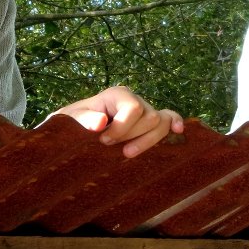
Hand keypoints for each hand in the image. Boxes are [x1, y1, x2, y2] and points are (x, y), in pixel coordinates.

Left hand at [55, 86, 184, 156]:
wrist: (72, 132)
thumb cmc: (71, 125)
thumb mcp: (70, 121)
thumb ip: (83, 120)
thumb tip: (101, 123)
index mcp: (117, 95)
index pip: (133, 108)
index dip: (122, 128)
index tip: (103, 141)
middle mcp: (135, 100)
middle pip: (150, 117)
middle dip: (131, 135)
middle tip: (109, 146)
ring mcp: (144, 111)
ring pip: (161, 123)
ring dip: (146, 141)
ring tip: (127, 153)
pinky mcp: (149, 124)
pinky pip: (169, 118)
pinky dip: (175, 122)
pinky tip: (178, 131)